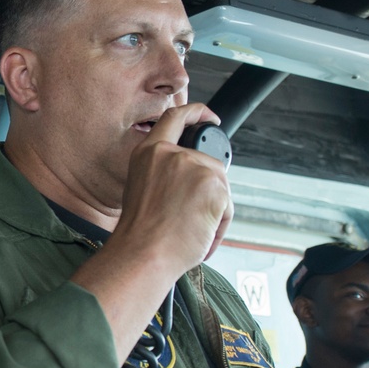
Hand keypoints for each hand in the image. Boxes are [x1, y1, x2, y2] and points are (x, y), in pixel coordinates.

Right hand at [115, 102, 232, 275]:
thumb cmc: (142, 236)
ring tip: (192, 232)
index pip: (175, 118)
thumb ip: (165, 174)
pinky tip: (201, 236)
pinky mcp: (214, 184)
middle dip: (209, 193)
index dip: (196, 113)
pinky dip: (219, 225)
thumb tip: (193, 182)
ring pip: (220, 187)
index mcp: (150, 153)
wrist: (144, 254)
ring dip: (214, 213)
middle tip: (193, 219)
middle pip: (208, 165)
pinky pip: (227, 206)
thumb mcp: (142, 189)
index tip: (210, 117)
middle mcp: (171, 154)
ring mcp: (194, 166)